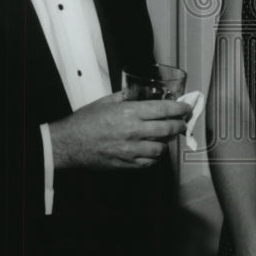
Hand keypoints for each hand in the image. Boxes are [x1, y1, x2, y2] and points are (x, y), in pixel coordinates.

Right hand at [49, 90, 190, 169]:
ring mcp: (130, 150)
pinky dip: (153, 157)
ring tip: (164, 138)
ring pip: (160, 149)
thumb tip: (139, 92)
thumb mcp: (106, 101)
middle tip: (182, 124)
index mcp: (130, 113)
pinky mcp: (126, 164)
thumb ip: (126, 96)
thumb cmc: (85, 121)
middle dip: (179, 126)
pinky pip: (148, 162)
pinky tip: (151, 150)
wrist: (68, 144)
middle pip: (167, 130)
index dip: (180, 109)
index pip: (164, 110)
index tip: (186, 108)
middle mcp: (133, 131)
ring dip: (165, 143)